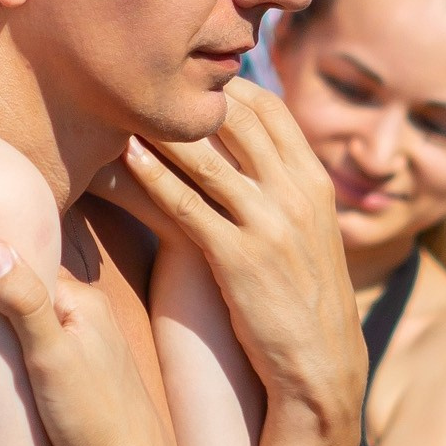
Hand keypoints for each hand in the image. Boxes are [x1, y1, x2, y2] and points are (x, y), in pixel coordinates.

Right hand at [0, 243, 175, 445]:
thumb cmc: (91, 416)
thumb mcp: (49, 356)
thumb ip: (23, 303)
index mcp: (86, 300)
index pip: (26, 270)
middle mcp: (95, 317)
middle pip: (32, 297)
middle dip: (1, 307)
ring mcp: (94, 349)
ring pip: (39, 327)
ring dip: (14, 336)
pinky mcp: (89, 379)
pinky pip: (48, 352)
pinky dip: (28, 357)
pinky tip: (17, 378)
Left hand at [119, 78, 362, 431]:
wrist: (322, 364)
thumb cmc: (305, 297)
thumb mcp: (310, 231)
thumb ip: (284, 188)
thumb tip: (251, 151)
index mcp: (314, 182)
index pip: (269, 109)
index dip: (226, 87)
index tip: (187, 81)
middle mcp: (296, 194)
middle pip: (237, 121)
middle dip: (190, 98)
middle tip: (144, 81)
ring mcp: (269, 226)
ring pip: (207, 159)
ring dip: (162, 131)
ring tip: (124, 109)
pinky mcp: (238, 260)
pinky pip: (188, 206)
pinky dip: (155, 177)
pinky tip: (127, 159)